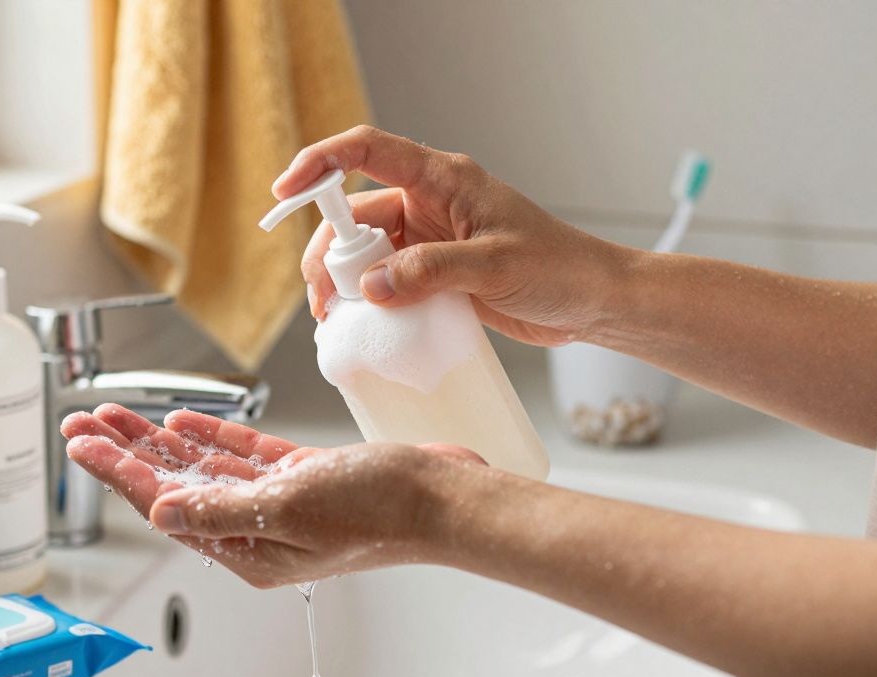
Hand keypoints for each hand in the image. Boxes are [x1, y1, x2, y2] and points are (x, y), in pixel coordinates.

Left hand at [62, 404, 486, 586]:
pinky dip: (214, 440)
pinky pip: (244, 459)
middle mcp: (257, 529)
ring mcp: (280, 503)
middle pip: (175, 485)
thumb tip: (161, 508)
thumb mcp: (290, 506)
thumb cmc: (380, 509)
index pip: (164, 503)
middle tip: (84, 422)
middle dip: (125, 452)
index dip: (118, 470)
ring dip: (160, 442)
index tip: (83, 442)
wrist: (441, 497)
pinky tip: (185, 423)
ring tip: (119, 417)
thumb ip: (222, 508)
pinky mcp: (303, 479)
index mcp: (248, 547)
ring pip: (203, 469)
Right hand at [276, 124, 635, 345]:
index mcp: (443, 179)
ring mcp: (428, 238)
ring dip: (344, 282)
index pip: (368, 151)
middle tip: (322, 298)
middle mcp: (428, 202)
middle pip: (355, 215)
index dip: (321, 163)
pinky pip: (385, 279)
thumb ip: (431, 271)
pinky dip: (367, 300)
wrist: (590, 300)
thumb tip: (371, 286)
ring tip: (336, 318)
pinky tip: (361, 324)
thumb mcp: (494, 266)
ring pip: (365, 252)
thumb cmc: (559, 268)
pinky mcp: (432, 272)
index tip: (286, 190)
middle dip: (328, 252)